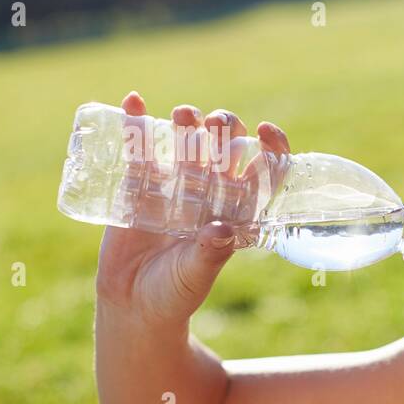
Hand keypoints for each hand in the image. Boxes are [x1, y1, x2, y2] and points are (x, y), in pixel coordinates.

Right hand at [95, 90, 291, 323]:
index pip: (263, 173)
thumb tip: (223, 229)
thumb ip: (209, 253)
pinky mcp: (139, 184)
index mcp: (235, 211)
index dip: (272, 149)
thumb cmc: (175, 292)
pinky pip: (139, 149)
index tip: (267, 130)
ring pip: (187, 142)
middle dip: (226, 130)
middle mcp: (210, 192)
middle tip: (216, 123)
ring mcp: (175, 184)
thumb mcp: (195, 274)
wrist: (132, 301)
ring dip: (187, 123)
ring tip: (185, 115)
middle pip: (225, 149)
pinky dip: (136, 124)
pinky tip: (134, 101)